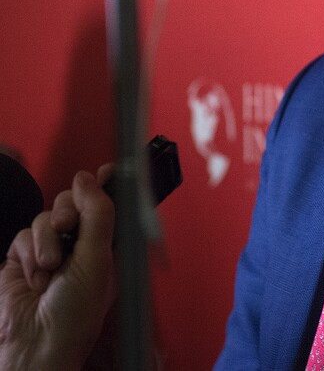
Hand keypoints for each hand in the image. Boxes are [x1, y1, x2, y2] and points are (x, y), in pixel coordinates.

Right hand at [0, 169, 114, 370]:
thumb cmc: (74, 316)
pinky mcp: (23, 259)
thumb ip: (97, 214)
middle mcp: (79, 245)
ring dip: (47, 241)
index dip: (106, 185)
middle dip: (68, 211)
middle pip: (72, 203)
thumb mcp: (97, 259)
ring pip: (46, 218)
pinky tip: (36, 277)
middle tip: (66, 227)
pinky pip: (24, 235)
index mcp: (106, 245)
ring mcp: (50, 251)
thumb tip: (88, 178)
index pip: (107, 205)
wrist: (35, 346)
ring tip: (51, 267)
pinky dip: (29, 254)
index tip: (108, 169)